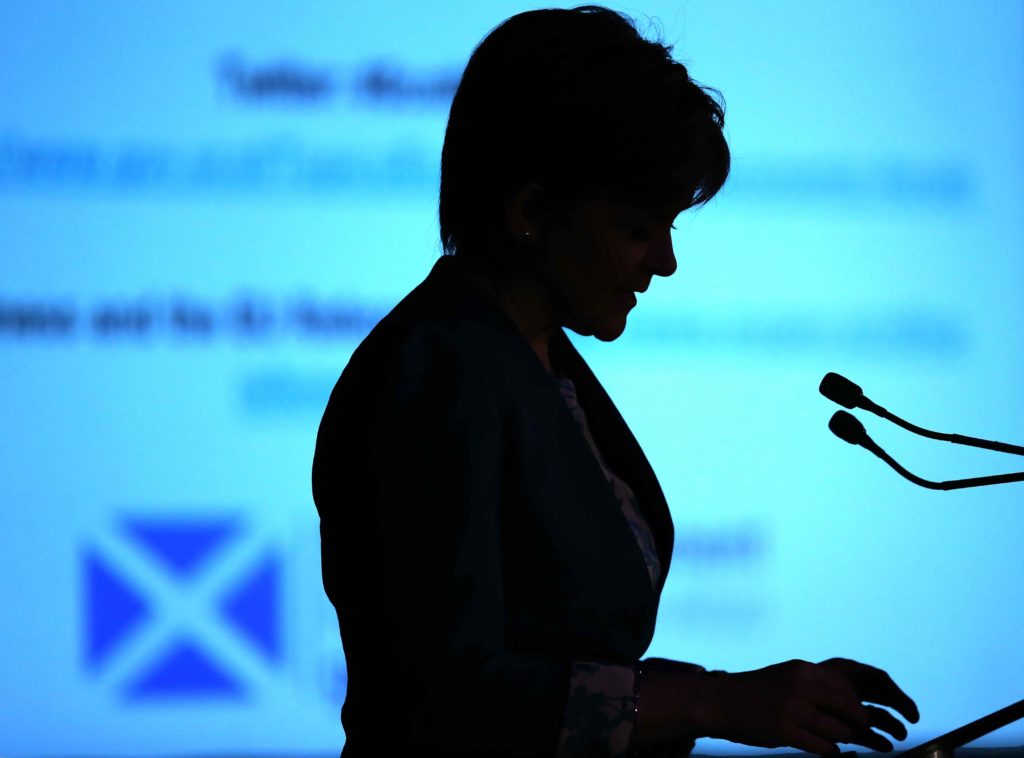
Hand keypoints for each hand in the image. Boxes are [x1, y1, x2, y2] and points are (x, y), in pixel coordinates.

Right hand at [702, 658, 918, 755]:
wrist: (719, 701)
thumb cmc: (756, 691)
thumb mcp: (787, 676)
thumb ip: (815, 683)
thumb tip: (851, 698)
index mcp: (804, 670)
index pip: (847, 688)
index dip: (855, 705)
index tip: (856, 716)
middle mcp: (801, 686)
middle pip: (850, 708)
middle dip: (856, 724)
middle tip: (854, 732)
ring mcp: (792, 709)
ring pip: (839, 731)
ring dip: (839, 739)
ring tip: (830, 739)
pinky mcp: (784, 731)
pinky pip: (823, 747)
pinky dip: (827, 751)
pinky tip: (820, 748)